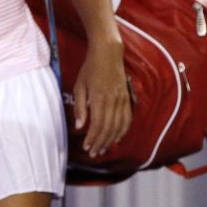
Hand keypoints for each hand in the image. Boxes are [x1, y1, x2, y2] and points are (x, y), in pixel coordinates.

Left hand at [73, 37, 131, 155]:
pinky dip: (123, 131)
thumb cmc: (89, 69)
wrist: (108, 54)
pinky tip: (117, 138)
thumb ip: (80, 107)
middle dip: (101, 143)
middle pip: (109, 128)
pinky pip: (128, 119)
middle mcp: (113, 101)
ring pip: (119, 126)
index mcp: (99, 98)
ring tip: (103, 149)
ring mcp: (122, 100)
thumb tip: (80, 126)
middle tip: (93, 152)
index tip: (86, 147)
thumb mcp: (79, 86)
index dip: (93, 138)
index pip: (98, 125)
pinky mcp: (127, 99)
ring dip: (111, 140)